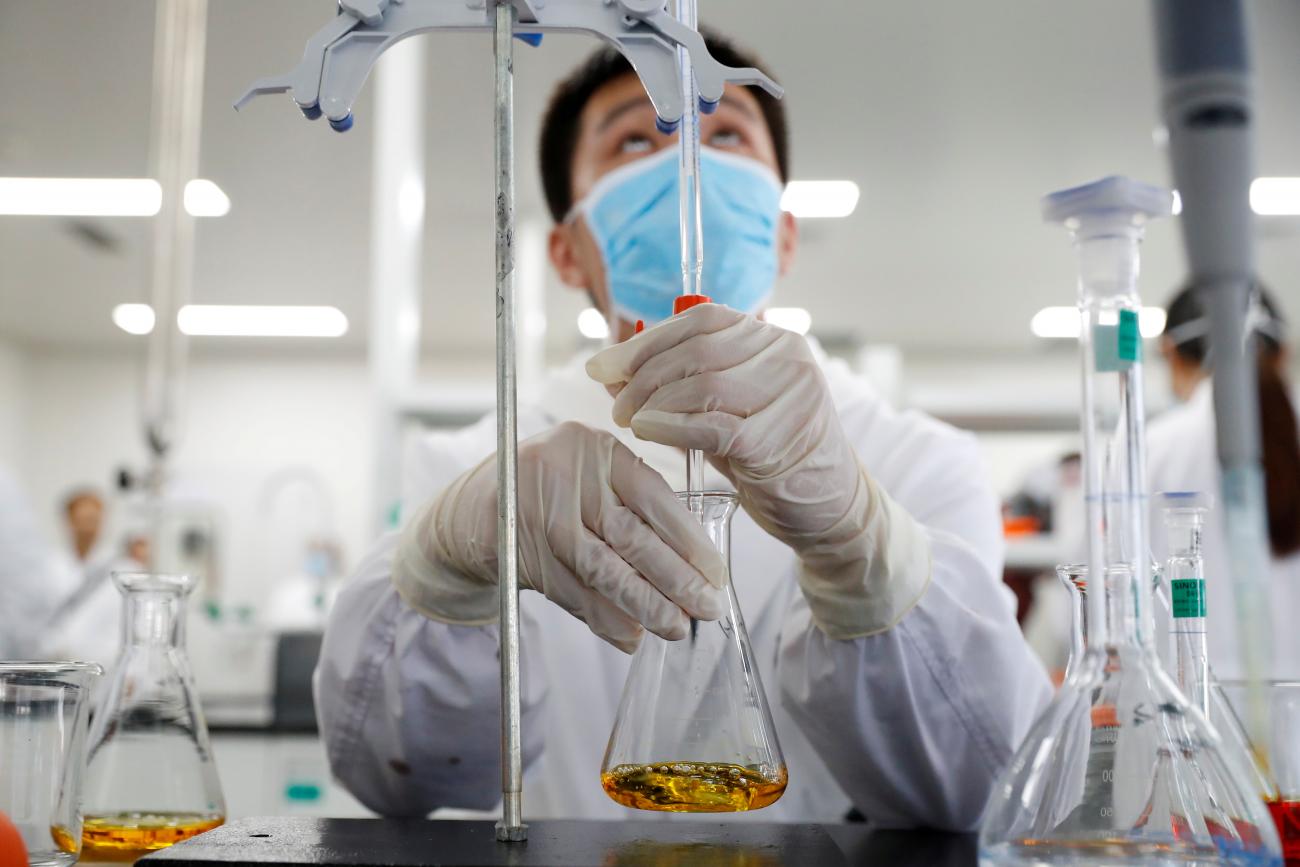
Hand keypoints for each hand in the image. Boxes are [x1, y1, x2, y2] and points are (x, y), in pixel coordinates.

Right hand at [394, 421, 726, 652]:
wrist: (474, 508)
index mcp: (591, 446)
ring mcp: (535, 517)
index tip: (717, 574)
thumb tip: (697, 559)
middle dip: (675, 580)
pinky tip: (632, 636)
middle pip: (630, 537)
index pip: (653, 496)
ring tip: (676, 629)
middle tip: (707, 609)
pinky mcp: (517, 555)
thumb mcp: (590, 472)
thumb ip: (632, 498)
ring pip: (602, 571)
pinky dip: (606, 621)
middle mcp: (561, 476)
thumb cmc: (553, 488)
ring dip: (644, 607)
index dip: (689, 540)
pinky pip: (572, 595)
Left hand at [585, 304, 931, 638]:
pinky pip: (710, 425)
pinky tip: (647, 432)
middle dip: (642, 377)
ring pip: (701, 384)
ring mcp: (789, 396)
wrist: (832, 510)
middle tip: (615, 406)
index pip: (701, 320)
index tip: (603, 365)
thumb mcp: (725, 412)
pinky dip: (669, 426)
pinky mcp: (778, 439)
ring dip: (652, 403)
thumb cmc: (773, 458)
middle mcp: (787, 358)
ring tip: (630, 422)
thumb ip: (676, 388)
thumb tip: (610, 370)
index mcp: (775, 340)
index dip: (645, 341)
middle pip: (695, 351)